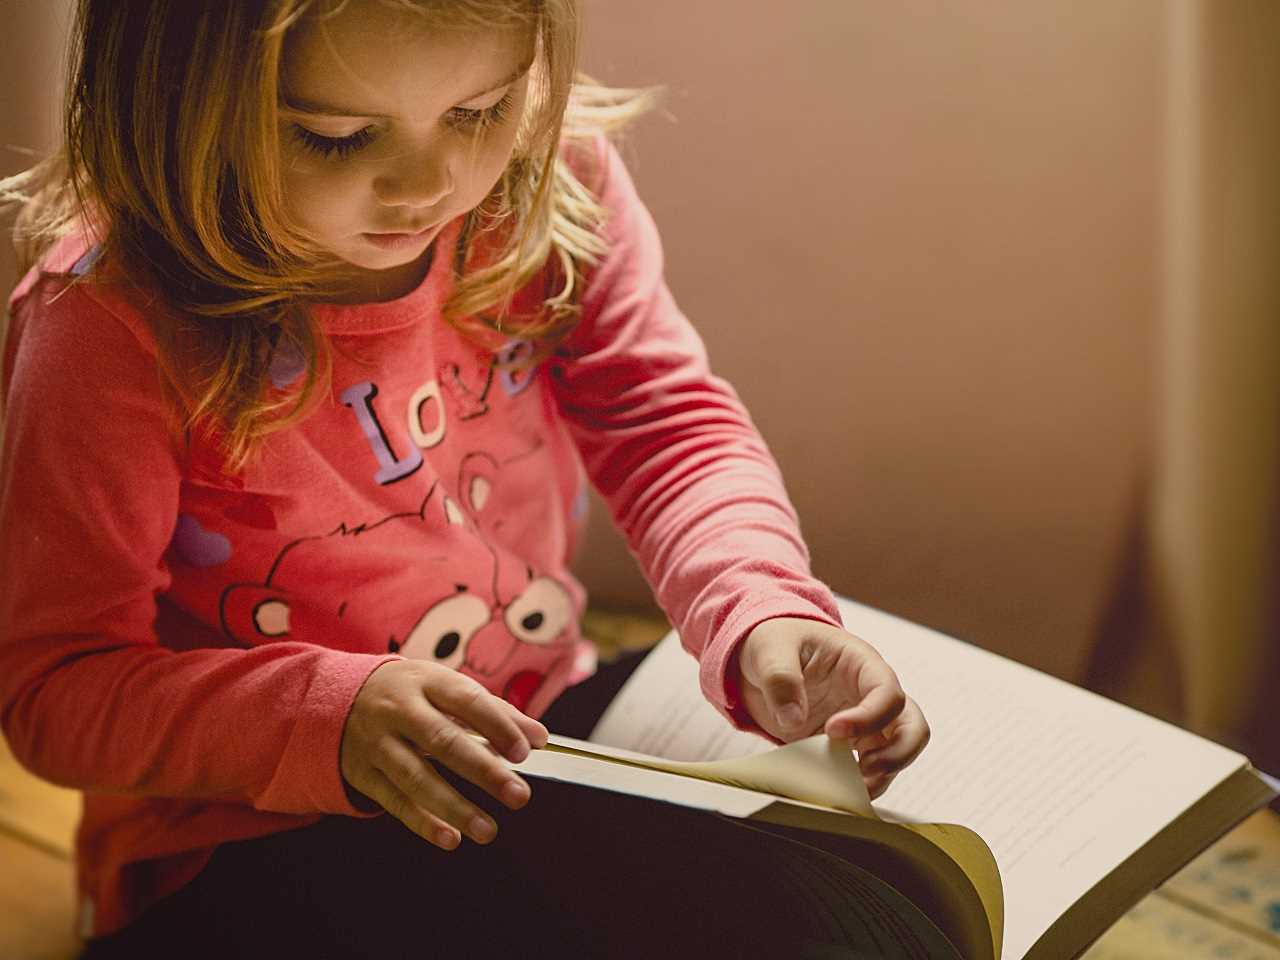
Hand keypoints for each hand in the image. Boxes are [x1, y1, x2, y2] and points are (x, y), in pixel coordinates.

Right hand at [340, 659, 548, 849]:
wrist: (339, 699)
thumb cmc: (412, 695)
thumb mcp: (446, 688)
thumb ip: (495, 711)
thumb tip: (538, 737)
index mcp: (426, 682)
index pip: (466, 701)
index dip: (497, 726)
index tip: (524, 752)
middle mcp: (398, 711)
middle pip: (442, 742)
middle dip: (483, 770)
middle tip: (519, 795)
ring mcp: (377, 743)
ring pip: (416, 777)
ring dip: (454, 807)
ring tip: (488, 829)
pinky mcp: (363, 773)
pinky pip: (394, 801)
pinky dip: (423, 822)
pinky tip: (451, 837)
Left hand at [734, 617, 929, 798]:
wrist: (765, 658)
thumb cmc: (776, 641)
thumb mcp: (769, 648)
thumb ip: (780, 678)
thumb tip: (793, 719)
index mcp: (861, 663)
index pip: (887, 692)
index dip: (869, 717)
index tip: (832, 730)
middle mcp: (871, 694)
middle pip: (912, 727)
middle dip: (898, 754)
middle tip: (864, 770)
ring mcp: (864, 722)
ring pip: (898, 753)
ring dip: (882, 775)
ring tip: (850, 788)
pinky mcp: (849, 745)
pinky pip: (870, 768)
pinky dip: (861, 784)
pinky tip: (840, 791)